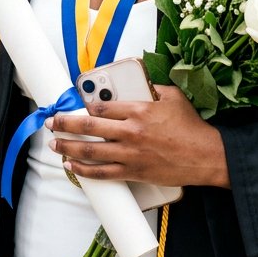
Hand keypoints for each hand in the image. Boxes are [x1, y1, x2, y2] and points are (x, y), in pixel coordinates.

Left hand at [47, 86, 229, 188]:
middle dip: (66, 124)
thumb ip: (153, 89)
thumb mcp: (173, 97)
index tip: (74, 106)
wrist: (205, 155)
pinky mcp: (134, 172)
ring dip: (69, 148)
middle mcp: (130, 131)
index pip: (102, 106)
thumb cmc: (191, 126)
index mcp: (138, 110)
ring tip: (55, 145)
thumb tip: (140, 83)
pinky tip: (73, 167)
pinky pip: (103, 173)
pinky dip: (85, 171)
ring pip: (91, 151)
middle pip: (90, 126)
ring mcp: (130, 154)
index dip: (85, 105)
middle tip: (52, 122)